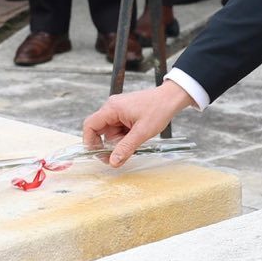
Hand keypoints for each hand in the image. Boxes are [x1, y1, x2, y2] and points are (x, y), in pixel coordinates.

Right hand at [81, 81, 196, 166]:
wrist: (171, 98)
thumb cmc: (158, 110)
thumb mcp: (142, 132)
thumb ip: (126, 148)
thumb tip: (112, 162)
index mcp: (112, 108)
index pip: (90, 126)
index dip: (90, 142)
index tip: (97, 155)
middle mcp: (111, 108)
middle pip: (100, 131)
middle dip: (108, 145)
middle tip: (118, 157)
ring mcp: (118, 111)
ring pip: (110, 133)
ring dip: (119, 142)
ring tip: (136, 142)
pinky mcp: (124, 114)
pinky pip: (118, 130)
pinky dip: (125, 137)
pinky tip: (136, 137)